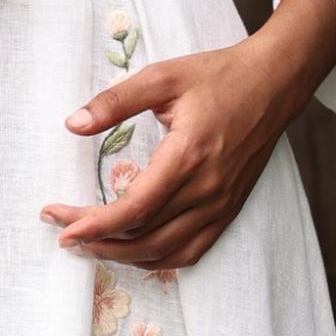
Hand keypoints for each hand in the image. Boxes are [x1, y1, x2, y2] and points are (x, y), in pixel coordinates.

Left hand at [39, 0, 335, 270]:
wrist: (274, 83)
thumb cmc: (218, 76)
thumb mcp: (163, 76)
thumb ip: (116, 101)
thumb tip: (72, 124)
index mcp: (187, 156)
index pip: (133, 209)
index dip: (93, 224)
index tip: (60, 224)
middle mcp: (206, 189)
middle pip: (143, 236)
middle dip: (97, 241)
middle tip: (64, 233)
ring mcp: (220, 204)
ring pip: (165, 251)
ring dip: (123, 256)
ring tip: (90, 246)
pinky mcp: (229, 209)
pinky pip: (191, 251)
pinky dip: (158, 259)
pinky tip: (134, 252)